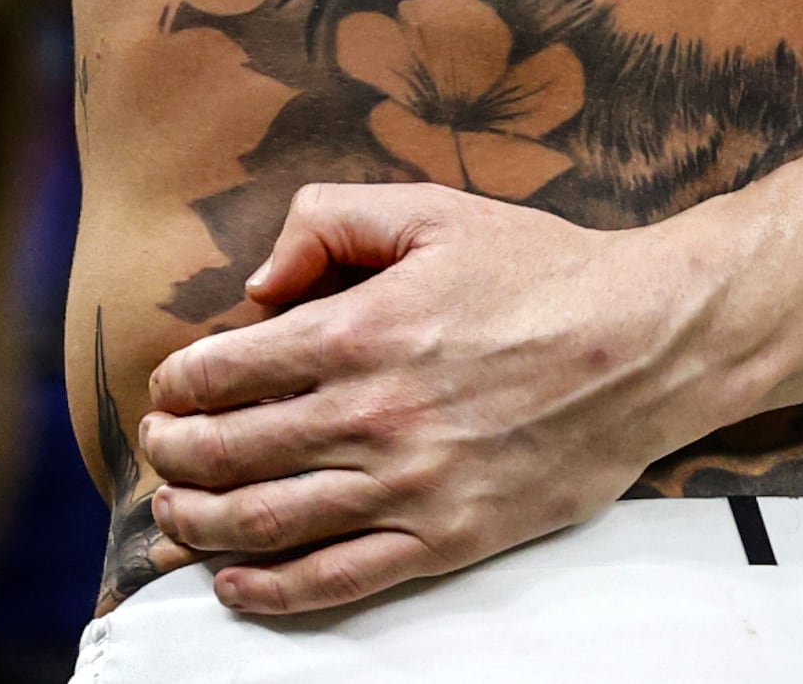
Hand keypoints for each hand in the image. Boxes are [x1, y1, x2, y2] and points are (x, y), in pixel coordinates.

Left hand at [134, 189, 754, 616]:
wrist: (646, 342)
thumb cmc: (542, 271)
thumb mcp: (433, 212)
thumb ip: (331, 221)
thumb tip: (259, 283)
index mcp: (361, 331)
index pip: (229, 370)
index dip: (180, 383)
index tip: (168, 388)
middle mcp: (374, 416)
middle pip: (233, 451)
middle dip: (175, 453)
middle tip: (156, 450)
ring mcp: (410, 486)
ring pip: (268, 522)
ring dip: (201, 524)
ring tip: (173, 515)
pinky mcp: (447, 539)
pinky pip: (339, 579)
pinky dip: (271, 591)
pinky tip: (234, 583)